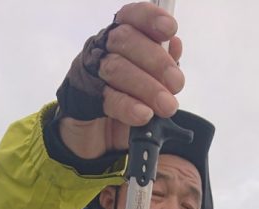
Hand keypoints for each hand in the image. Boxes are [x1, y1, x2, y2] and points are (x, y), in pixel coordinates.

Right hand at [57, 2, 183, 157]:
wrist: (96, 142)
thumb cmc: (126, 108)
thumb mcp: (149, 88)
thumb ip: (162, 69)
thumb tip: (175, 47)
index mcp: (119, 39)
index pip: (131, 17)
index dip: (150, 19)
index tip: (169, 29)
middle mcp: (101, 49)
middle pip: (125, 40)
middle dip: (156, 61)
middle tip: (177, 84)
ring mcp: (88, 73)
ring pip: (116, 68)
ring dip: (147, 87)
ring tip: (166, 106)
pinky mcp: (81, 100)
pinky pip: (106, 98)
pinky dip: (128, 106)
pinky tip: (144, 115)